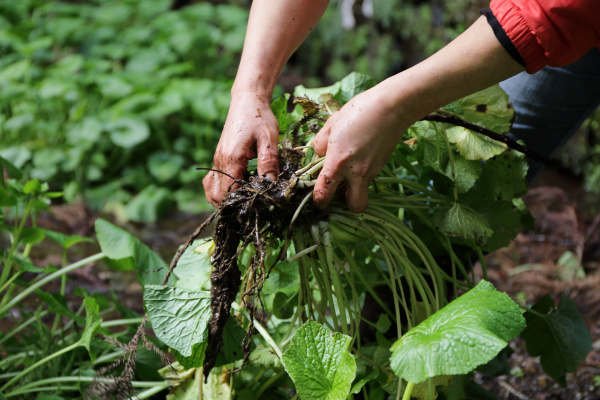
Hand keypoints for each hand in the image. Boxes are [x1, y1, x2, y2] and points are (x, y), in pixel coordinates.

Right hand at [203, 91, 279, 205]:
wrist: (247, 100)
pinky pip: (212, 182)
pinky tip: (235, 190)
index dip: (241, 204)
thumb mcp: (269, 140)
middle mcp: (219, 161)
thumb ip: (269, 163)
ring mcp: (216, 160)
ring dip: (223, 200)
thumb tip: (272, 187)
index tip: (256, 207)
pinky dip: (219, 191)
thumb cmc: (260, 118)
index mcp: (231, 158)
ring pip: (211, 191)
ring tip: (243, 201)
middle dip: (231, 206)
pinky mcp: (218, 159)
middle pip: (216, 196)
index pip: (229, 192)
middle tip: (251, 207)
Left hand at [312, 86, 409, 211]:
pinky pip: (369, 178)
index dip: (319, 201)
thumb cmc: (359, 111)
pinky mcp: (382, 166)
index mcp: (338, 162)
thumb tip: (319, 154)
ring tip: (349, 169)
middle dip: (346, 205)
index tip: (318, 199)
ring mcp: (372, 170)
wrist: (392, 107)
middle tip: (339, 191)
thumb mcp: (332, 124)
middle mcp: (356, 172)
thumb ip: (321, 143)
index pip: (324, 192)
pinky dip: (363, 175)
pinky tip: (360, 157)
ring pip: (363, 191)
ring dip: (354, 187)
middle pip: (354, 206)